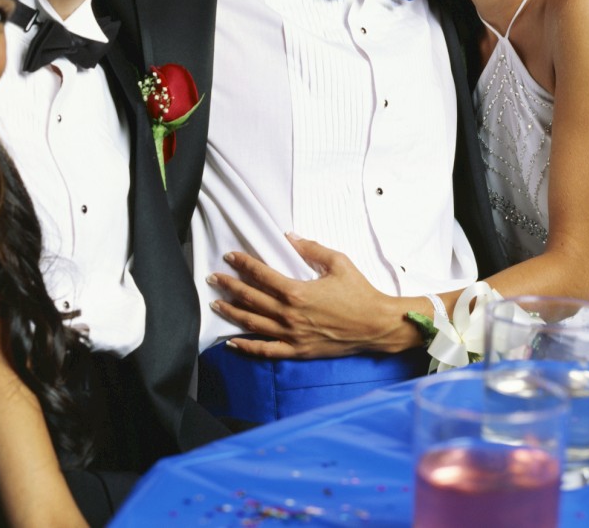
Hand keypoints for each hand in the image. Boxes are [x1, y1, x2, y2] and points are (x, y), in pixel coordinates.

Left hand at [207, 234, 417, 358]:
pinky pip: (267, 351)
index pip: (261, 275)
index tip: (230, 257)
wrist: (376, 325)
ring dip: (232, 314)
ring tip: (215, 305)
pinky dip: (248, 348)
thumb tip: (289, 237)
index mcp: (296, 291)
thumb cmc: (359, 292)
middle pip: (251, 299)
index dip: (243, 264)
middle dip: (229, 287)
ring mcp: (292, 335)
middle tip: (212, 278)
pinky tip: (233, 343)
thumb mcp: (338, 262)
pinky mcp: (298, 351)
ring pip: (253, 324)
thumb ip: (311, 249)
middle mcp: (289, 315)